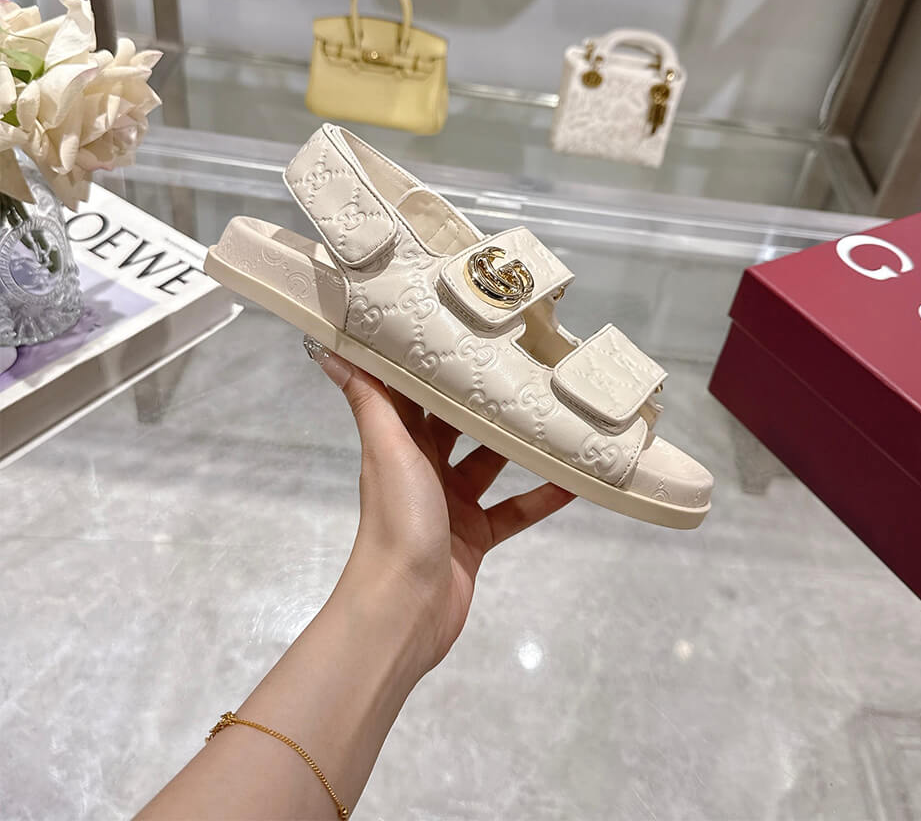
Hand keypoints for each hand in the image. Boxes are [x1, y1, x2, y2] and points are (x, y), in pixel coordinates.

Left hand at [307, 339, 574, 672]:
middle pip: (460, 426)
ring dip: (521, 446)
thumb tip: (328, 347)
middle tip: (529, 365)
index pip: (419, 394)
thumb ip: (369, 400)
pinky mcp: (477, 537)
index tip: (470, 328)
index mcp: (400, 444)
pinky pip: (514, 510)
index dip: (438, 363)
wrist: (405, 608)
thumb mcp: (388, 450)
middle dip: (488, 401)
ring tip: (558, 415)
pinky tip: (574, 481)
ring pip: (493, 465)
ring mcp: (452, 504)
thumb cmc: (396, 519)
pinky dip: (541, 498)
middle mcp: (424, 468)